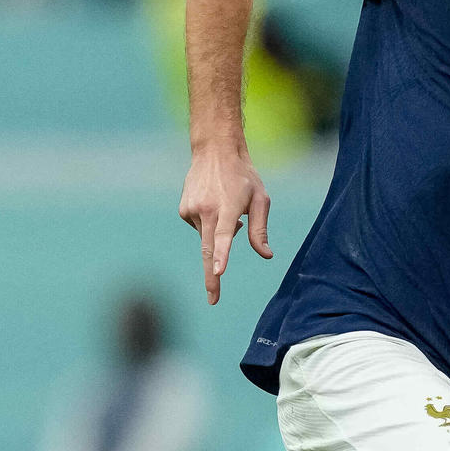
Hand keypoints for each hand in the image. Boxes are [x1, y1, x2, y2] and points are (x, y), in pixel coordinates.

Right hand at [179, 146, 270, 303]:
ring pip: (207, 237)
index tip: (218, 272)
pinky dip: (208, 224)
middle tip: (213, 300)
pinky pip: (199, 228)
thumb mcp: (261, 199)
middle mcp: (207, 209)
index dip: (221, 255)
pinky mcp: (183, 211)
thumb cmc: (243, 176)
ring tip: (224, 205)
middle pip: (208, 250)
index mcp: (229, 207)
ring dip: (217, 232)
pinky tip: (212, 205)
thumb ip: (260, 229)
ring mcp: (192, 210)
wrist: (214, 150)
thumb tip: (266, 255)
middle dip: (211, 277)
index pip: (224, 235)